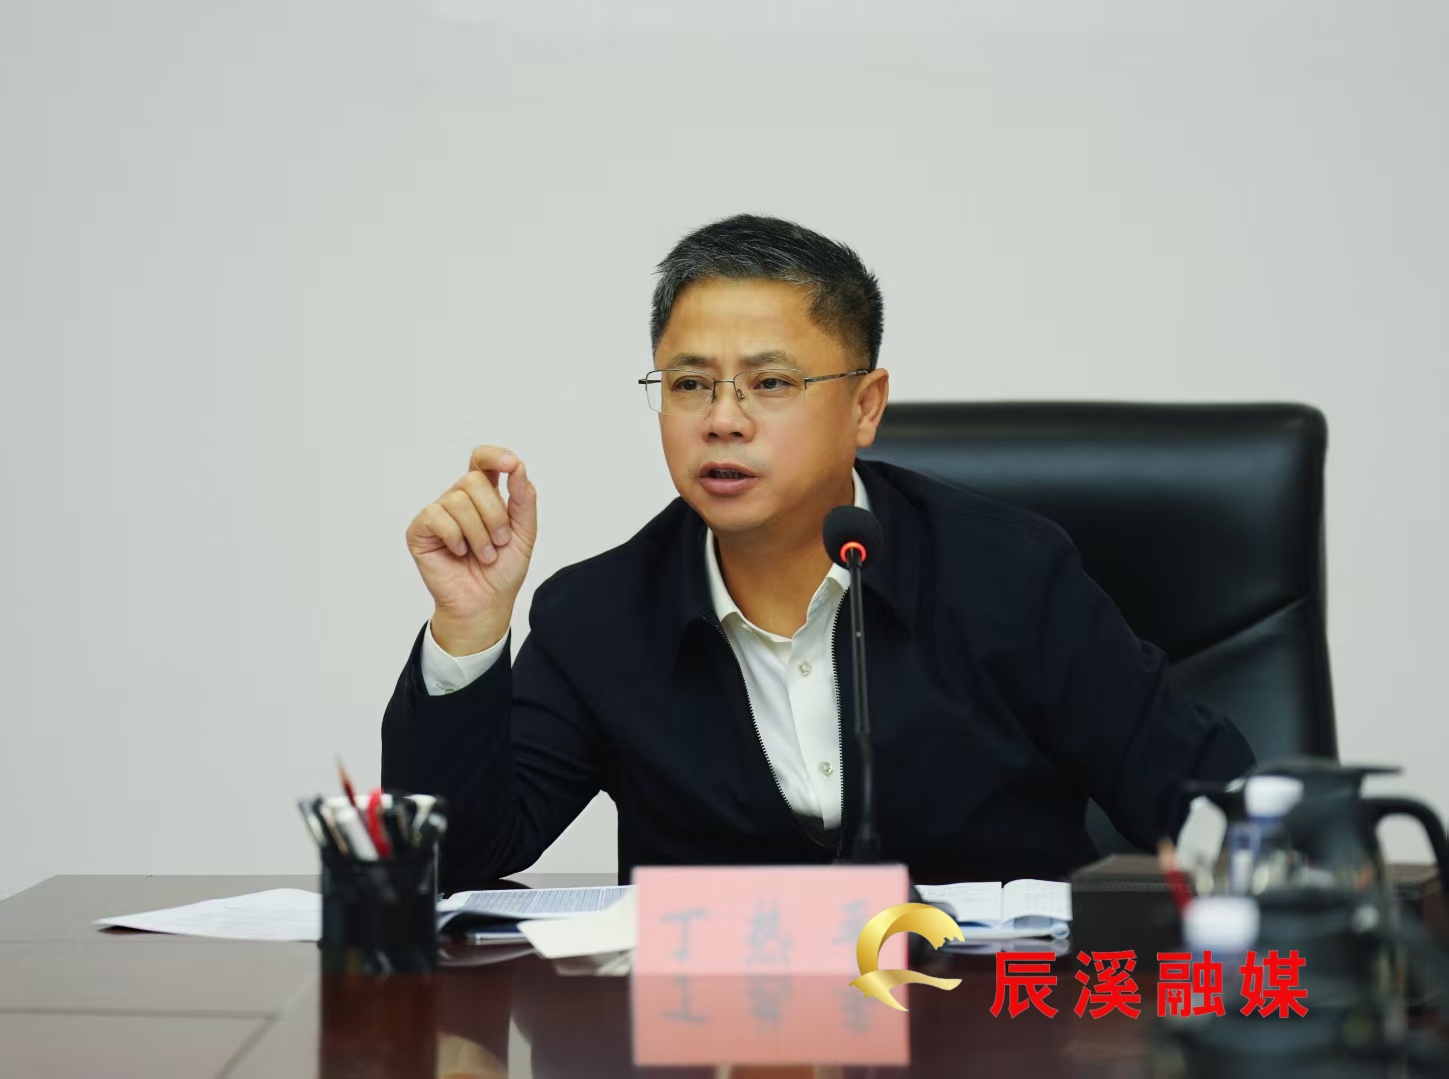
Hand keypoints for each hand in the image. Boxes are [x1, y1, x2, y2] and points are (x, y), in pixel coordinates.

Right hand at [406, 446, 536, 654]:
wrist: (486, 604)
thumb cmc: (502, 571)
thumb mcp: (524, 533)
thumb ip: (524, 499)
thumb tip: (518, 467)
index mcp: (484, 496)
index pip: (482, 461)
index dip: (494, 456)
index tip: (511, 464)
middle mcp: (458, 500)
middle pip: (473, 480)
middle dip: (494, 515)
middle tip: (499, 542)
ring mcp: (438, 514)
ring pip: (458, 500)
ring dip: (478, 534)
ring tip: (482, 555)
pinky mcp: (420, 530)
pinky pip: (437, 516)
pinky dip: (455, 537)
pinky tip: (458, 553)